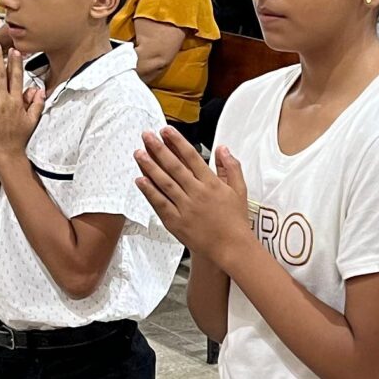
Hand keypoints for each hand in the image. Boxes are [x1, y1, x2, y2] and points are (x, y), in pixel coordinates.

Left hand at [0, 41, 40, 169]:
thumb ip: (37, 104)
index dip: (16, 63)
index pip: (17, 78)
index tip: (14, 51)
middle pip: (0, 76)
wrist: (5, 156)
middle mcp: (3, 103)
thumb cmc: (17, 140)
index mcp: (16, 103)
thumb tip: (40, 91)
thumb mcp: (31, 121)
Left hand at [134, 130, 254, 262]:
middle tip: (146, 136)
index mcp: (212, 183)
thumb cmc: (236, 220)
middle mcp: (197, 193)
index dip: (177, 142)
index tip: (166, 131)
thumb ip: (231, 167)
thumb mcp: (239, 190)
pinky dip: (149, 192)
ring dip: (150, 166)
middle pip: (174, 166)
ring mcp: (185, 207)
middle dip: (159, 149)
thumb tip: (223, 148)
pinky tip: (140, 180)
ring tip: (139, 153)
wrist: (232, 247)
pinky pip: (160, 204)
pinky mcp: (177, 222)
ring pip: (164, 183)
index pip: (191, 157)